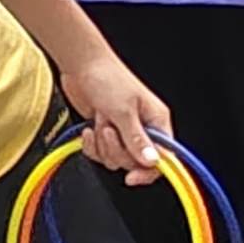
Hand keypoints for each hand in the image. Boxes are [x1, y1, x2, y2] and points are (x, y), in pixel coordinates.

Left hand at [57, 45, 167, 178]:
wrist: (81, 65)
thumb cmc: (107, 77)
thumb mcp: (123, 111)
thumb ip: (136, 139)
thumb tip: (152, 162)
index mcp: (156, 121)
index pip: (162, 157)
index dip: (148, 170)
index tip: (132, 177)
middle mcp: (142, 128)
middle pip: (135, 162)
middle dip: (116, 150)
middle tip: (109, 130)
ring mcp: (122, 131)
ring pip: (115, 159)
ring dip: (102, 144)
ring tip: (101, 122)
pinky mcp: (104, 133)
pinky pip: (99, 154)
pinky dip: (91, 145)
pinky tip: (89, 128)